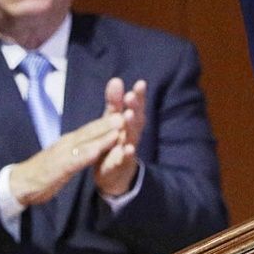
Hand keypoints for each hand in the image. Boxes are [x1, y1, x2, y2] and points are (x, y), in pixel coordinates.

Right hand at [8, 113, 122, 206]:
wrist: (19, 183)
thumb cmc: (43, 171)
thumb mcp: (64, 157)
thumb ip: (76, 149)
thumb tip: (91, 141)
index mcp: (69, 142)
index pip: (90, 129)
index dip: (107, 121)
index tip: (124, 111)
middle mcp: (66, 143)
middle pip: (90, 131)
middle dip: (109, 122)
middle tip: (126, 111)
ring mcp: (61, 154)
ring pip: (84, 142)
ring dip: (102, 134)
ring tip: (119, 126)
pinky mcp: (57, 168)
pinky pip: (73, 161)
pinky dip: (86, 155)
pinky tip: (96, 151)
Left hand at [95, 76, 146, 198]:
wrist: (114, 174)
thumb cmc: (114, 143)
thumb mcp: (112, 121)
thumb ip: (114, 103)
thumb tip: (116, 79)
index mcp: (129, 122)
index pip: (136, 107)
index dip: (139, 96)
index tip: (140, 83)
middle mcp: (132, 134)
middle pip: (136, 120)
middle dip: (135, 108)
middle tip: (131, 96)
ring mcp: (128, 149)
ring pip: (131, 137)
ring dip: (131, 126)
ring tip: (129, 115)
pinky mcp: (121, 164)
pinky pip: (125, 159)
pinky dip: (127, 154)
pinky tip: (128, 149)